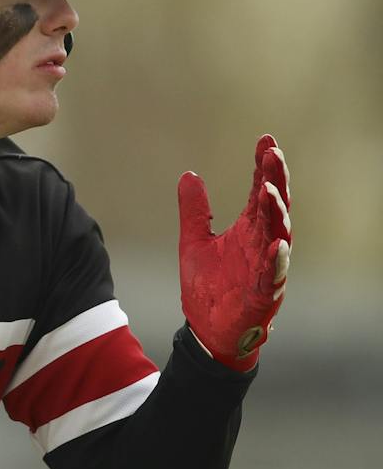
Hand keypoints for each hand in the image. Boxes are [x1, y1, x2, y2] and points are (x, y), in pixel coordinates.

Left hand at [177, 134, 291, 370]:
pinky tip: (277, 244)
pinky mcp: (264, 292)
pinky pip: (274, 274)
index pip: (260, 190)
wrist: (207, 329)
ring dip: (275, 213)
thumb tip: (189, 174)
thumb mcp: (194, 241)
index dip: (263, 166)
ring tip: (269, 191)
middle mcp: (261, 243)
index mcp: (248, 229)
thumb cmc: (208, 287)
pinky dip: (276, 260)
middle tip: (273, 154)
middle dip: (275, 180)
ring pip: (278, 235)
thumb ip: (194, 210)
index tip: (265, 139)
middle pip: (274, 206)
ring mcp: (266, 267)